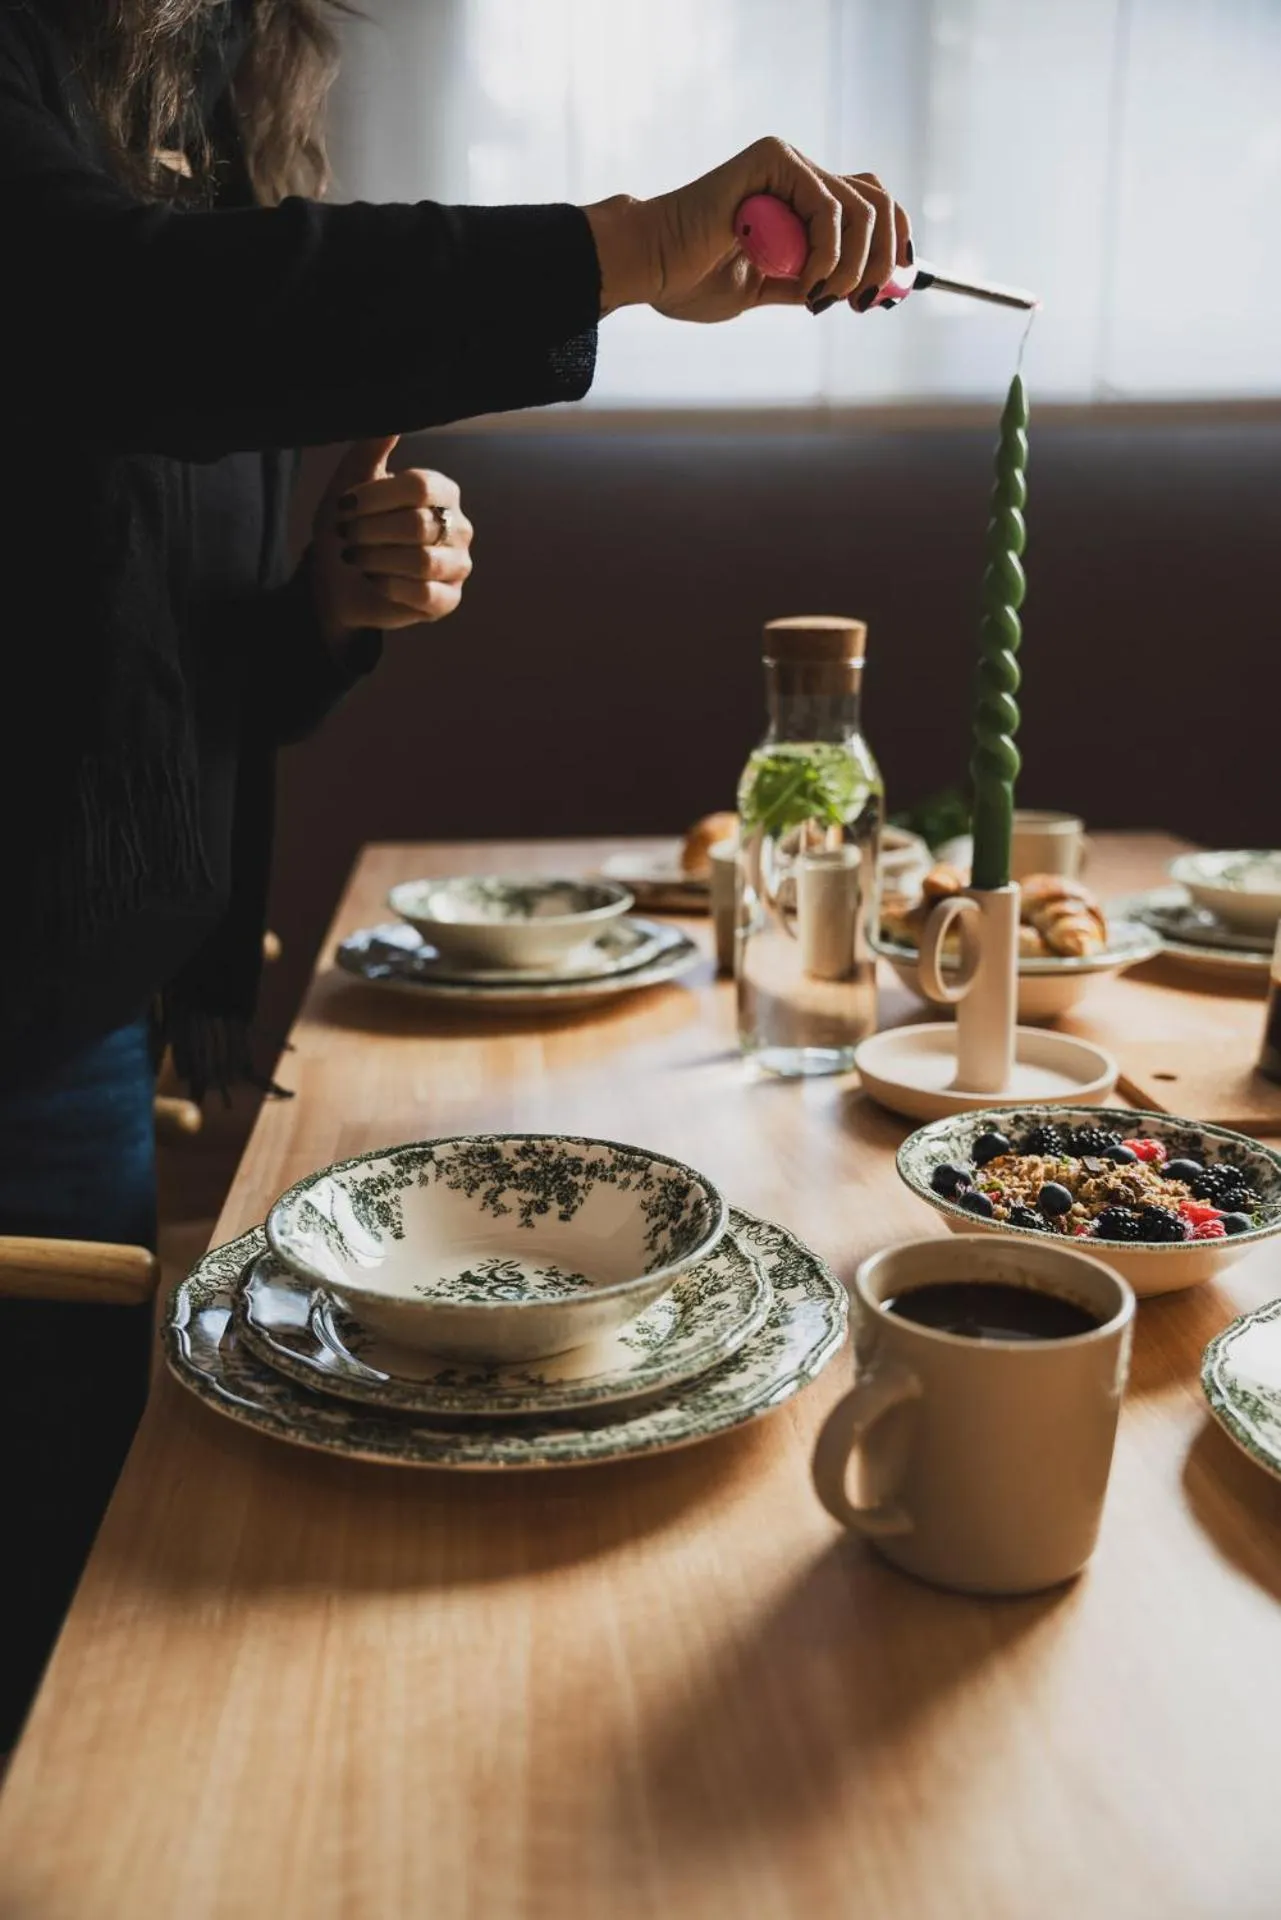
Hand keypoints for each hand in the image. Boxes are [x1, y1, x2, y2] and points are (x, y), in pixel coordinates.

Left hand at [310, 435, 473, 645]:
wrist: (339, 580)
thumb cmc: (350, 527)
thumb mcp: (351, 483)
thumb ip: (370, 450)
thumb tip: (393, 422)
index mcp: (442, 492)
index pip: (420, 487)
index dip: (377, 497)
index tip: (344, 505)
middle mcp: (458, 527)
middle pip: (417, 525)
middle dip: (370, 532)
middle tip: (346, 537)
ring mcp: (457, 565)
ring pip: (421, 562)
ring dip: (376, 560)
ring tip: (355, 558)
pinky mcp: (448, 600)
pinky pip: (424, 594)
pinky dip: (389, 586)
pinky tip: (372, 580)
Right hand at [585, 138, 909, 323]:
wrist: (652, 268)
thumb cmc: (694, 280)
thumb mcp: (772, 289)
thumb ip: (813, 282)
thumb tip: (864, 290)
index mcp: (802, 201)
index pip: (873, 209)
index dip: (892, 248)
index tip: (882, 295)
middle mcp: (801, 175)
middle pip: (879, 203)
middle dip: (884, 258)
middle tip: (863, 301)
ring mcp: (788, 164)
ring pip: (863, 207)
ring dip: (855, 262)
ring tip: (825, 295)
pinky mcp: (773, 160)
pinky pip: (827, 207)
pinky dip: (828, 252)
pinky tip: (806, 280)